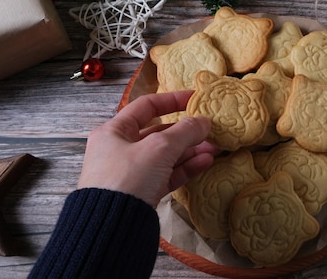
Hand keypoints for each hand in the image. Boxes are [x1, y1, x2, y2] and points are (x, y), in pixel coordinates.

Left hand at [77, 90, 217, 206]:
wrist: (112, 228)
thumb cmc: (127, 179)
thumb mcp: (159, 148)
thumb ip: (184, 131)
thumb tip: (203, 122)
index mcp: (114, 131)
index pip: (146, 106)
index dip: (172, 100)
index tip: (195, 98)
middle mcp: (120, 149)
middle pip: (159, 133)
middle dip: (187, 131)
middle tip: (210, 129)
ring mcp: (131, 172)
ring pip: (166, 155)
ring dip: (190, 150)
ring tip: (215, 147)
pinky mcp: (142, 192)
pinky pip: (167, 174)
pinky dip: (185, 168)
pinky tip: (205, 162)